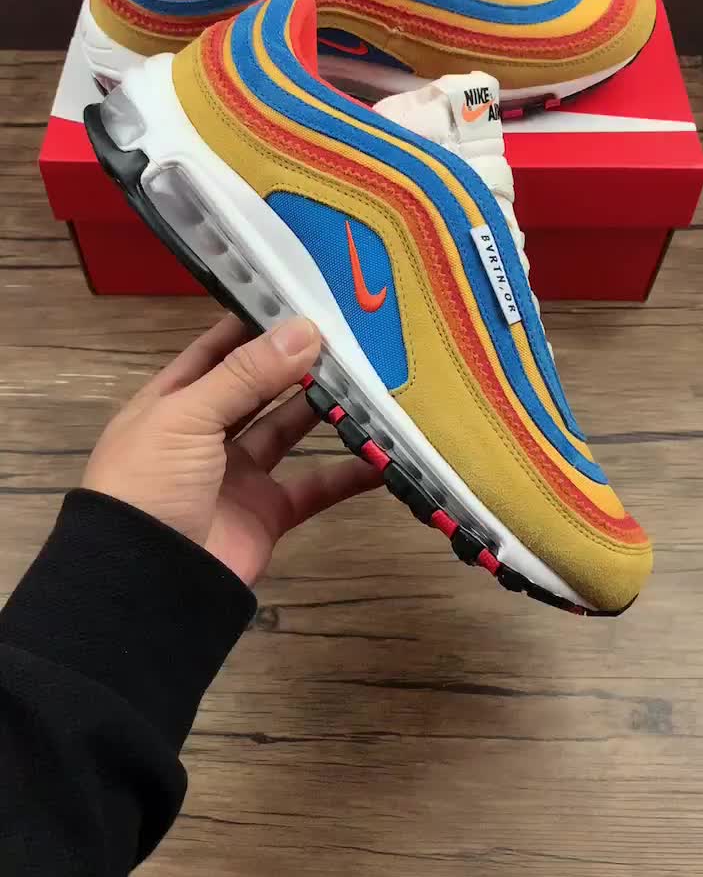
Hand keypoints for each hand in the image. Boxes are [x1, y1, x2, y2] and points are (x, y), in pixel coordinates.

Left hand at [83, 313, 381, 585]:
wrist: (145, 581)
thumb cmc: (149, 483)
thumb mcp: (188, 416)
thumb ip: (246, 374)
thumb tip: (305, 329)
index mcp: (173, 401)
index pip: (217, 350)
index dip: (254, 324)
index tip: (302, 296)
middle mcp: (206, 432)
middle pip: (258, 386)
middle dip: (297, 361)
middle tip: (348, 333)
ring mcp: (238, 474)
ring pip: (289, 430)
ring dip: (324, 408)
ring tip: (368, 378)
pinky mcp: (267, 513)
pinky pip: (315, 487)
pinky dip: (349, 474)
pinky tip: (383, 454)